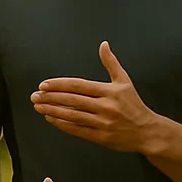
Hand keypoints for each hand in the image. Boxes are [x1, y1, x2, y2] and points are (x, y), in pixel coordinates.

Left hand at [32, 42, 157, 151]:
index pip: (78, 85)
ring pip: (72, 115)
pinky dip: (62, 124)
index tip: (43, 85)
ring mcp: (103, 122)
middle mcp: (106, 106)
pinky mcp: (100, 137)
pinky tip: (50, 118)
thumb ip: (111, 63)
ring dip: (52, 111)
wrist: (147, 131)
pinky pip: (77, 130)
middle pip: (72, 100)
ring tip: (38, 106)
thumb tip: (103, 44)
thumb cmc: (133, 104)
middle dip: (50, 98)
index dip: (59, 85)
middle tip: (34, 96)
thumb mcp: (124, 81)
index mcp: (110, 91)